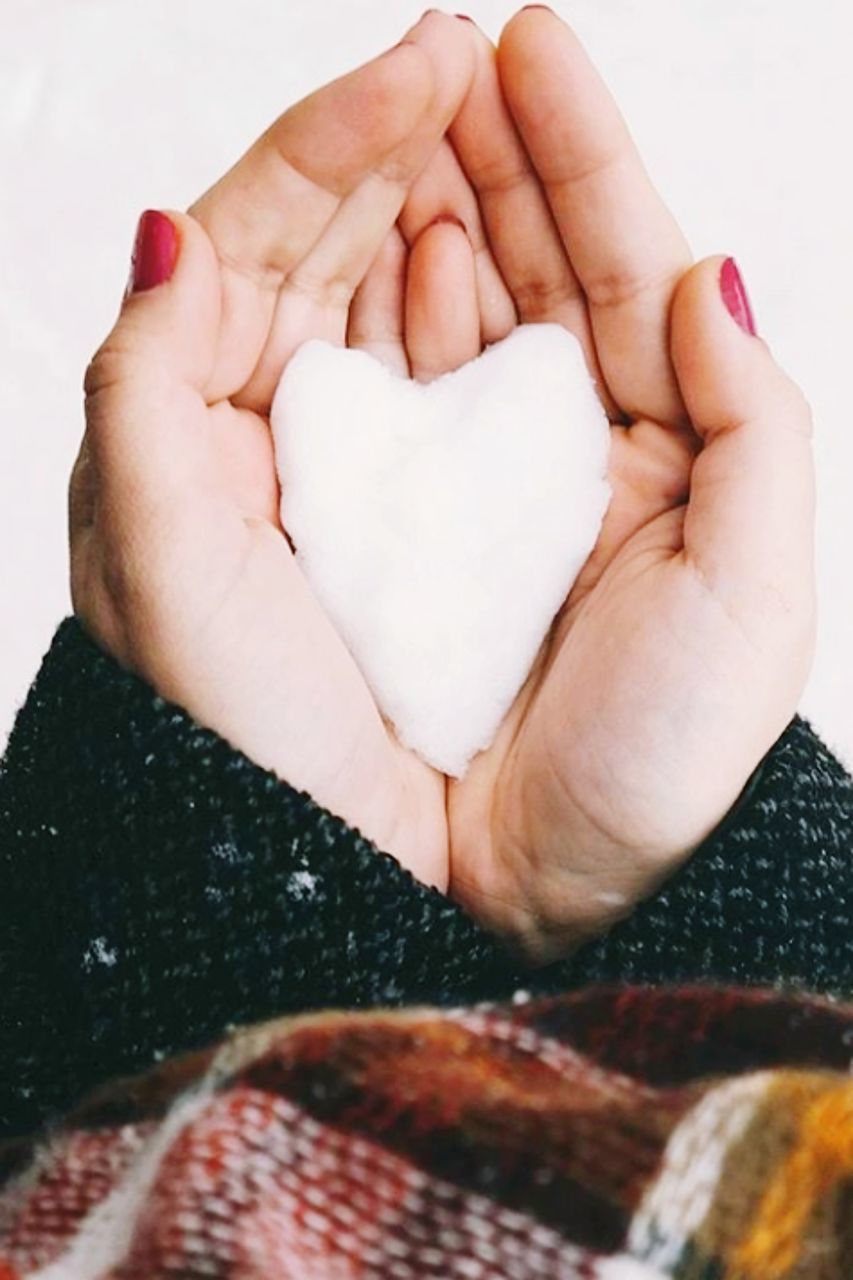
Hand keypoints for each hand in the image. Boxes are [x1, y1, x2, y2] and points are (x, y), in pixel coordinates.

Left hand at [70, 16, 489, 887]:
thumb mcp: (148, 562)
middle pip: (332, 243)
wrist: (337, 869)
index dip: (336, 138)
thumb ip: (140, 386)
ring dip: (447, 202)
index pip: (257, 235)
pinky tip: (496, 255)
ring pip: (397, 295)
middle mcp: (266, 425)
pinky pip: (455, 378)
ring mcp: (357, 459)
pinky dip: (478, 307)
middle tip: (475, 58)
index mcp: (187, 418)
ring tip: (498, 120)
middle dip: (399, 144)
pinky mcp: (433, 507)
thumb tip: (160, 232)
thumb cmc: (237, 734)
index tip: (426, 60)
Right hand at [440, 11, 815, 960]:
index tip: (534, 46)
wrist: (526, 898)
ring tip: (401, 110)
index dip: (581, 155)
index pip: (614, 270)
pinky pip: (354, 383)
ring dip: (417, 202)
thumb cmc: (652, 770)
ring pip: (433, 306)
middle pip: (522, 267)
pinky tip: (345, 233)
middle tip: (457, 51)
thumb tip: (710, 271)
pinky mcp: (365, 522)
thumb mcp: (756, 594)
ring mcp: (450, 482)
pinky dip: (347, 299)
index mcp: (653, 455)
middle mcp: (553, 455)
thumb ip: (757, 422)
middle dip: (493, 154)